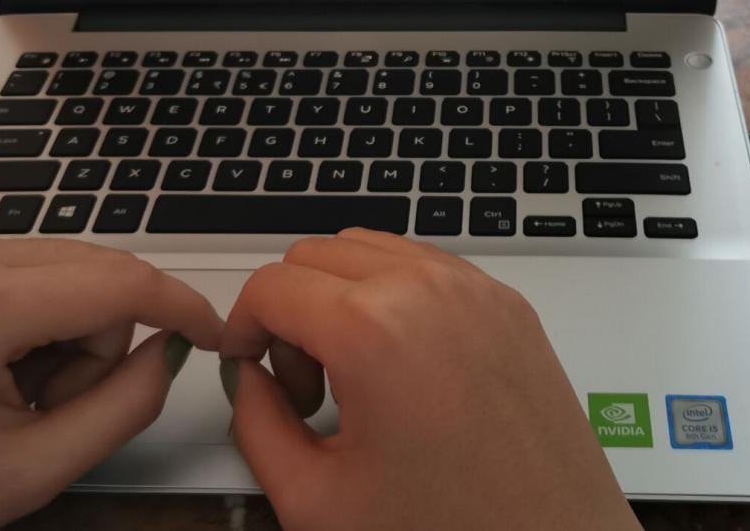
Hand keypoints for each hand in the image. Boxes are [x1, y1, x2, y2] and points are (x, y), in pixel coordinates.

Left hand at [0, 232, 222, 530]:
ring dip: (70, 336)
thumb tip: (175, 350)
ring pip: (70, 271)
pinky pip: (31, 273)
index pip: (122, 281)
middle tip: (51, 413)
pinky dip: (38, 324)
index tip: (224, 338)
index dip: (186, 308)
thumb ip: (124, 406)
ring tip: (13, 402)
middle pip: (100, 271)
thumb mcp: (28, 473)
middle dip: (105, 342)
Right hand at [220, 228, 641, 530]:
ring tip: (355, 381)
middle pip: (315, 255)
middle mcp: (427, 288)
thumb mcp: (316, 500)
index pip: (271, 284)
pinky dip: (395, 296)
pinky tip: (403, 368)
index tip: (247, 366)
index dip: (241, 327)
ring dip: (341, 297)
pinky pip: (427, 267)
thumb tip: (249, 378)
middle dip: (291, 313)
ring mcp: (475, 289)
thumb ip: (257, 424)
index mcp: (373, 328)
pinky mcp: (509, 303)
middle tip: (304, 390)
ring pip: (371, 249)